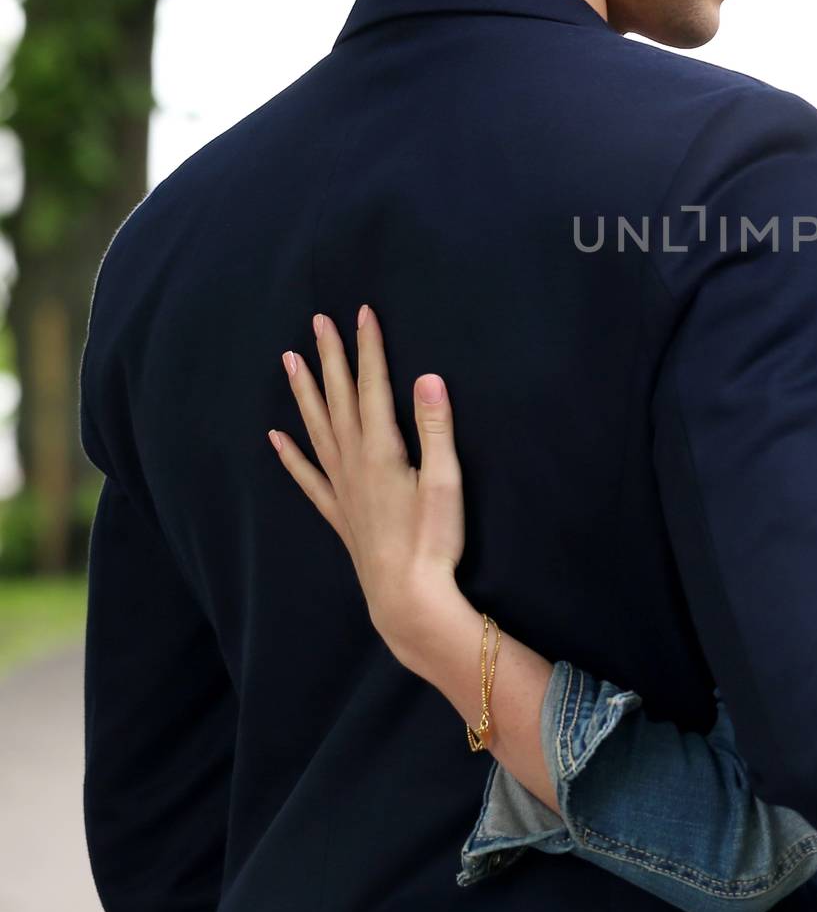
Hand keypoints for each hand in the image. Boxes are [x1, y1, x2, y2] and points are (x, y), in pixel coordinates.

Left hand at [269, 305, 465, 670]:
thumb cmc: (433, 540)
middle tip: (317, 321)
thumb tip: (429, 377)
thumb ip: (436, 427)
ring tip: (289, 361)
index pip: (373, 386)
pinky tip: (275, 439)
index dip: (368, 348)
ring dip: (304, 393)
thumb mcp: (446, 481)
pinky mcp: (338, 512)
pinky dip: (290, 455)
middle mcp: (353, 462)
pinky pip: (307, 476)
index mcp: (381, 449)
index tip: (361, 314)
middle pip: (338, 399)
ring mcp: (341, 488)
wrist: (407, 597)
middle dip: (330, 358)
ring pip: (317, 428)